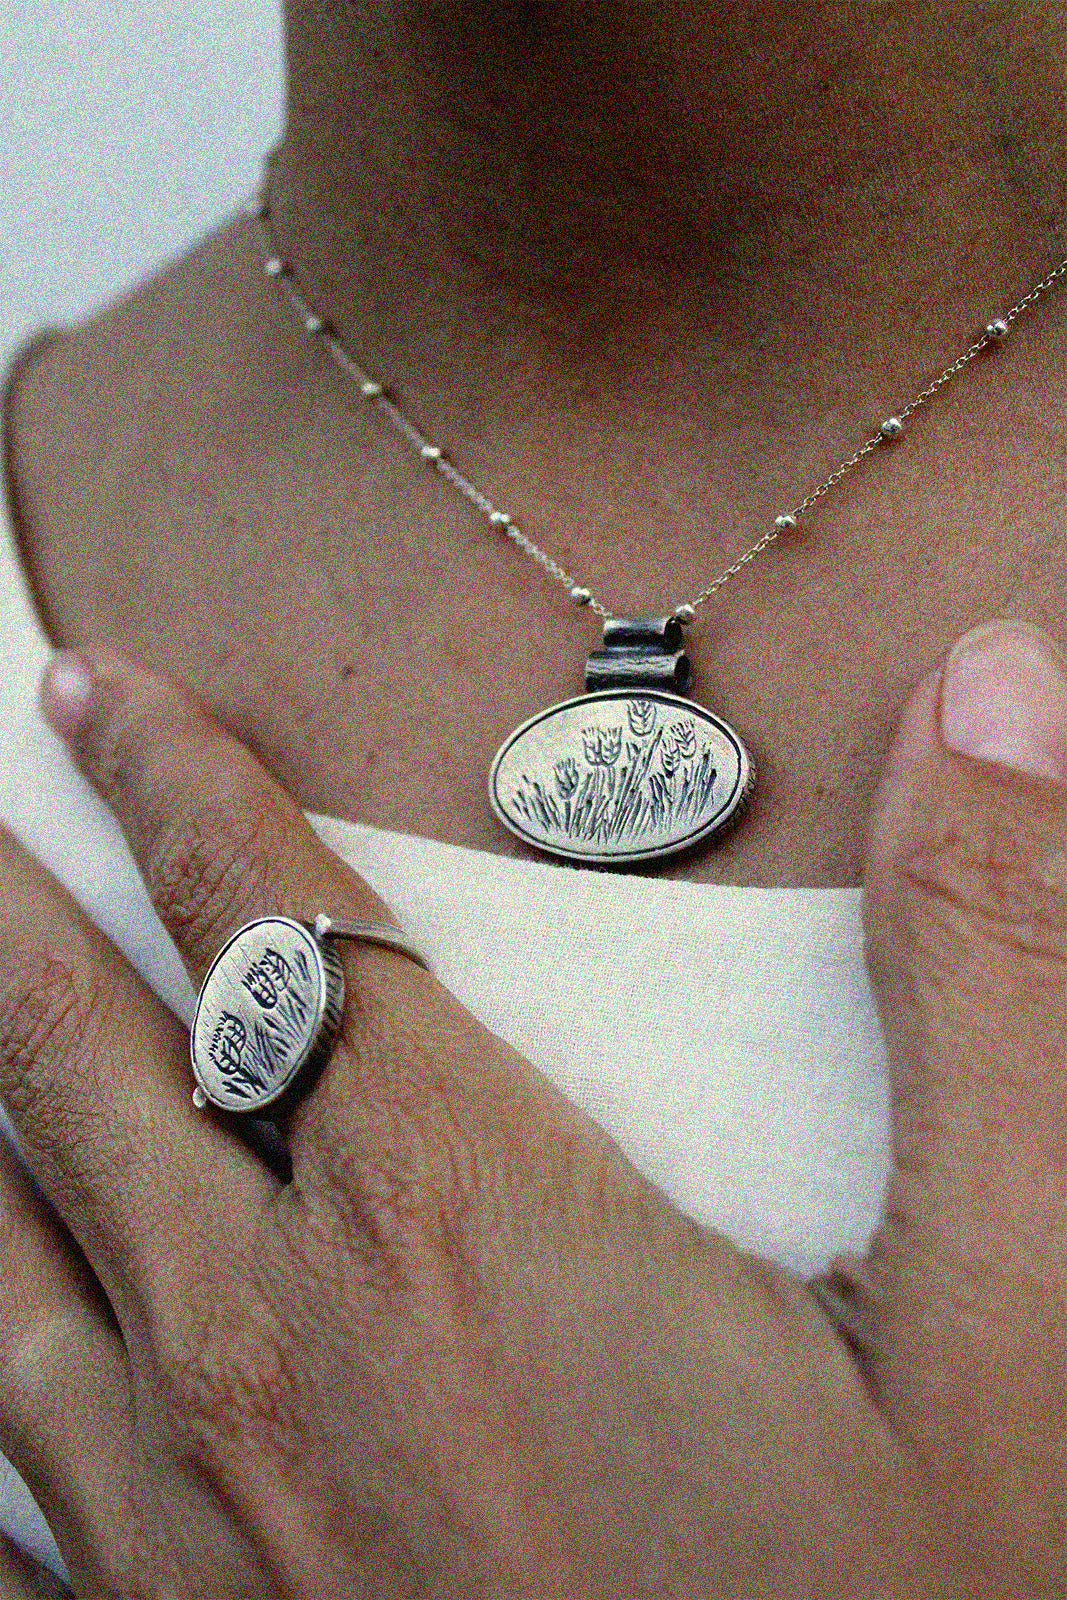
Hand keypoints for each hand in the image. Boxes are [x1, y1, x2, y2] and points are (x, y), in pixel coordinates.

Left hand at [0, 628, 1061, 1597]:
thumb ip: (984, 975)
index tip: (98, 685)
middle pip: (80, 1059)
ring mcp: (192, 1536)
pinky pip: (7, 1500)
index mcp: (455, 1228)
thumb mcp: (1017, 1320)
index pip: (273, 918)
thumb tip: (988, 693)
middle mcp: (274, 1358)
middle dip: (5, 907)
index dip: (176, 779)